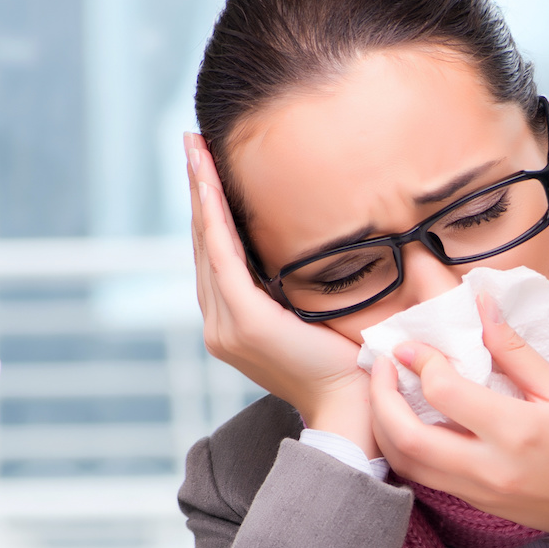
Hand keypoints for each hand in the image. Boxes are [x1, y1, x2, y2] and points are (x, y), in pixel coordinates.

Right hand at [185, 135, 374, 453]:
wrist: (355, 405)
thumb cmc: (351, 364)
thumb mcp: (319, 316)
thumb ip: (303, 288)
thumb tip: (317, 247)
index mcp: (237, 324)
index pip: (217, 256)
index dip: (208, 209)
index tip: (205, 165)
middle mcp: (221, 325)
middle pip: (204, 244)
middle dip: (198, 190)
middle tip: (192, 142)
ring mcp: (227, 325)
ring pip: (207, 245)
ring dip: (200, 193)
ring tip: (195, 150)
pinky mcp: (244, 321)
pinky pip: (222, 257)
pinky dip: (213, 218)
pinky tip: (208, 183)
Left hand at [368, 296, 548, 547]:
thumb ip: (516, 352)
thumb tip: (482, 306)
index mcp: (517, 432)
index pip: (445, 393)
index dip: (420, 361)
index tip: (411, 343)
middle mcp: (490, 468)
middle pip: (407, 438)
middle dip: (381, 397)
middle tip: (381, 366)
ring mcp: (481, 493)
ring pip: (408, 465)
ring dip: (386, 427)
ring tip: (387, 392)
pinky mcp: (479, 506)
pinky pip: (426, 478)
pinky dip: (408, 449)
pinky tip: (414, 423)